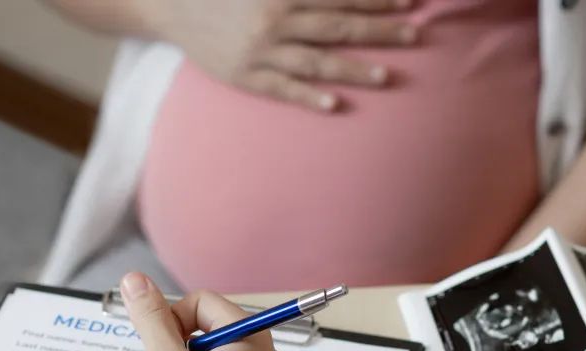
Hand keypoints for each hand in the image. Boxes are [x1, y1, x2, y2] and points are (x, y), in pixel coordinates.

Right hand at [155, 0, 417, 112]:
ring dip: (353, 68)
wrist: (170, 5)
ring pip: (315, 61)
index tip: (408, 3)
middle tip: (415, 37)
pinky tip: (335, 105)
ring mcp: (261, 51)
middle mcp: (275, 20)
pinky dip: (308, 97)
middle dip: (378, 32)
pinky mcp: (245, 76)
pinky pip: (282, 89)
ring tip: (385, 76)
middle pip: (337, 27)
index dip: (376, 0)